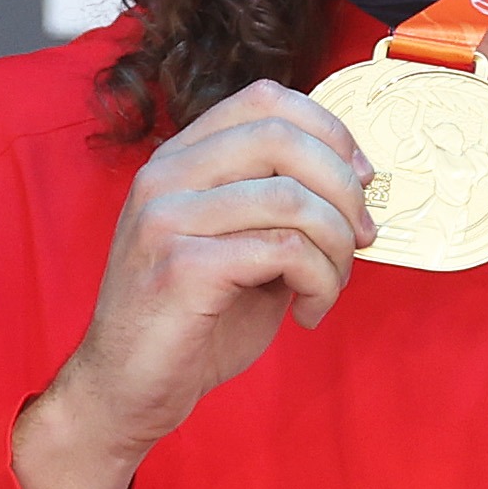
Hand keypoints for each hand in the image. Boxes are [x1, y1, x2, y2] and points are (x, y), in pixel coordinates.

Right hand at [11, 81, 375, 488]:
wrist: (126, 389)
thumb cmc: (192, 320)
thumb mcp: (240, 242)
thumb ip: (280, 202)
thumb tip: (357, 179)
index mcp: (180, 158)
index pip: (265, 98)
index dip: (328, 129)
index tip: (361, 177)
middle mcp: (165, 175)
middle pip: (283, 137)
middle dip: (344, 188)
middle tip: (361, 237)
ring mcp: (166, 218)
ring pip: (291, 198)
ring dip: (336, 245)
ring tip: (332, 284)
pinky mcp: (181, 267)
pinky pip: (283, 250)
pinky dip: (319, 281)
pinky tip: (309, 311)